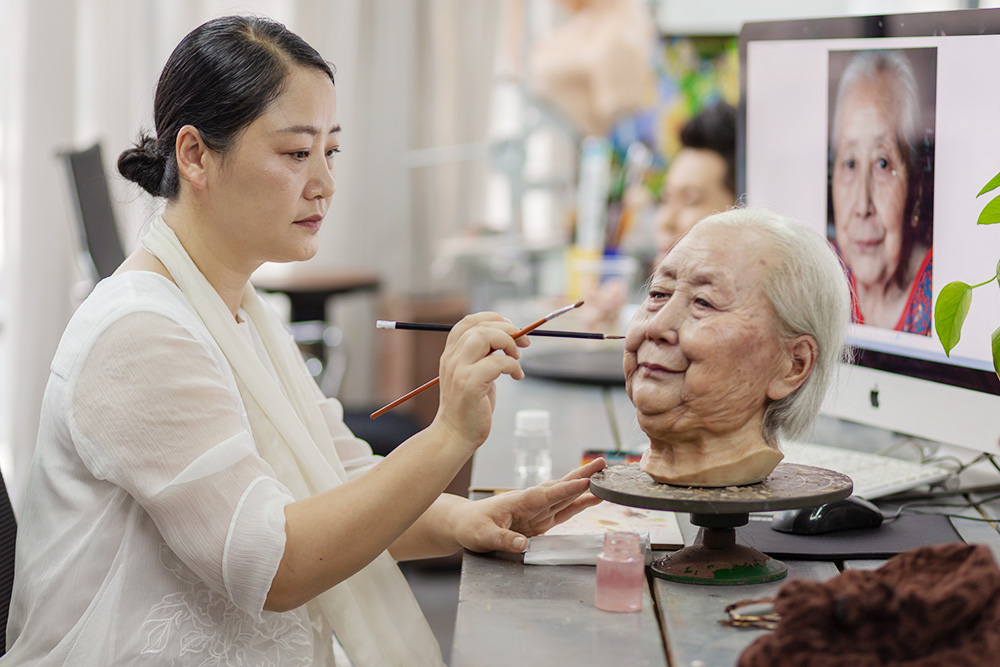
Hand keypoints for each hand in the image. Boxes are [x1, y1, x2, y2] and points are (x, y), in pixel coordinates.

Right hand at [433, 312, 529, 449]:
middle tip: (523, 343)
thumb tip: (509, 338)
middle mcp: (452, 358)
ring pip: (484, 337)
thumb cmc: (469, 406)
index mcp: (451, 354)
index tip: (511, 328)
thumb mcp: (473, 374)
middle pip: (480, 327)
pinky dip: (513, 366)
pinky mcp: (470, 385)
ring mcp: (459, 371)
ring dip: (508, 343)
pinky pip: (496, 363)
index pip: (468, 321)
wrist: (455, 435)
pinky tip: (517, 376)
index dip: (493, 318)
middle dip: (507, 329)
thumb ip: (484, 356)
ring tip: (517, 358)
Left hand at [455, 458, 607, 553]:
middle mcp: (532, 502)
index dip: (566, 488)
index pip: (547, 494)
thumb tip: (522, 545)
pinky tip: (592, 499)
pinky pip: (563, 511)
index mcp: (519, 501)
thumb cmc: (471, 526)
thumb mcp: (482, 535)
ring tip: (605, 478)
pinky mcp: (540, 521)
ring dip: (584, 487)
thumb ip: (503, 540)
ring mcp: (538, 511)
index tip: (585, 481)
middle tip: (602, 464)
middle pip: (561, 487)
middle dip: (582, 476)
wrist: (464, 524)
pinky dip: (578, 504)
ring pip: (565, 496)